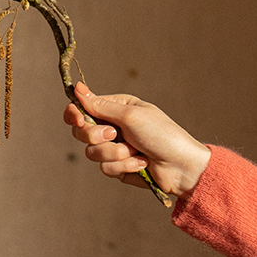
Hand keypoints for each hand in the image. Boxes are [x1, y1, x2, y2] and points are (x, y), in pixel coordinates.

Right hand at [63, 81, 210, 198]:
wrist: (182, 167)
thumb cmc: (162, 134)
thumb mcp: (130, 115)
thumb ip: (100, 105)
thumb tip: (77, 88)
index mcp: (115, 108)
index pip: (83, 108)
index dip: (74, 114)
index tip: (77, 118)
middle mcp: (113, 127)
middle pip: (81, 132)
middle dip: (96, 136)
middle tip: (115, 135)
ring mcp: (115, 148)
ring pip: (92, 152)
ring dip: (115, 153)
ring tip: (135, 151)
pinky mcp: (118, 167)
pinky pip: (105, 168)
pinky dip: (124, 166)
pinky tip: (141, 163)